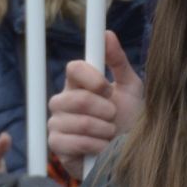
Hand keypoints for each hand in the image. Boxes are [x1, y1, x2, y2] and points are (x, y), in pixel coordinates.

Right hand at [45, 32, 142, 174]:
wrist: (129, 153)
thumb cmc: (130, 118)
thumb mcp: (130, 87)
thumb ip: (118, 61)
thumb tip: (107, 33)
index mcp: (79, 83)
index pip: (73, 68)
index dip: (92, 78)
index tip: (108, 89)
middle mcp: (63, 101)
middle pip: (74, 97)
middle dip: (103, 109)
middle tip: (114, 116)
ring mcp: (57, 123)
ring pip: (77, 121)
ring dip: (103, 129)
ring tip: (111, 133)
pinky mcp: (56, 146)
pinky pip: (72, 141)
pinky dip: (94, 145)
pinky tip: (102, 147)